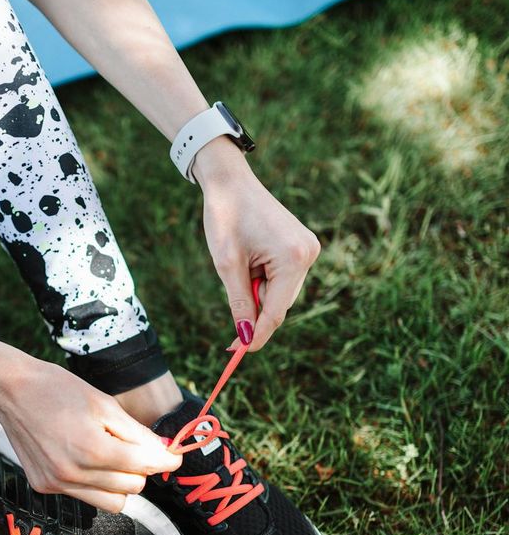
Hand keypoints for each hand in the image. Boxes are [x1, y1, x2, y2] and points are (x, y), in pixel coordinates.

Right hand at [0, 354, 181, 511]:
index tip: (174, 457)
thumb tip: (164, 452)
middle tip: (135, 447)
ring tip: (110, 455)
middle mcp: (73, 474)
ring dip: (120, 483)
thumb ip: (136, 433)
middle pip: (132, 488)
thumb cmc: (58, 389)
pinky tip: (83, 457)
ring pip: (111, 501)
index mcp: (92, 449)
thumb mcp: (104, 403)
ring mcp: (57, 484)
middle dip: (141, 469)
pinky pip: (85, 495)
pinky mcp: (44, 487)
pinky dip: (93, 482)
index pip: (145, 467)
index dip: (166, 461)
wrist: (11, 390)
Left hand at [193, 137, 320, 350]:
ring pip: (282, 293)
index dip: (256, 335)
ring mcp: (308, 249)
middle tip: (230, 335)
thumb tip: (245, 337)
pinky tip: (249, 264)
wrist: (231, 182)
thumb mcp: (228, 265)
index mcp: (293, 258)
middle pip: (281, 305)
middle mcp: (308, 254)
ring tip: (238, 269)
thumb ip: (240, 303)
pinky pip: (283, 279)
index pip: (275, 312)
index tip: (238, 352)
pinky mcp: (302, 246)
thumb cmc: (226, 217)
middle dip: (256, 316)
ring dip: (259, 295)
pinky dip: (264, 283)